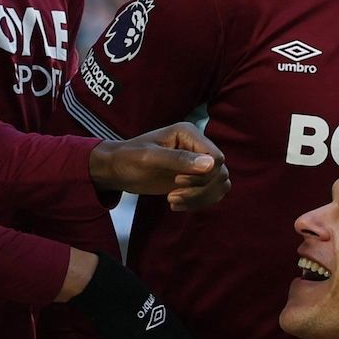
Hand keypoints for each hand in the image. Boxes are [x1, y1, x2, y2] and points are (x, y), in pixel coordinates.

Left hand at [91, 122, 227, 208]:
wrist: (118, 170)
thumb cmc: (129, 159)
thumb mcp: (150, 158)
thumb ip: (179, 159)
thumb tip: (212, 164)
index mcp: (189, 134)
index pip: (216, 158)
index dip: (202, 175)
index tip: (177, 181)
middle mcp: (198, 146)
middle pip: (220, 174)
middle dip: (199, 190)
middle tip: (172, 196)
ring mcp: (198, 163)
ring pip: (220, 185)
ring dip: (200, 198)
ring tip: (173, 201)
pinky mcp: (195, 179)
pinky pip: (212, 193)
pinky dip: (198, 202)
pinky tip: (176, 204)